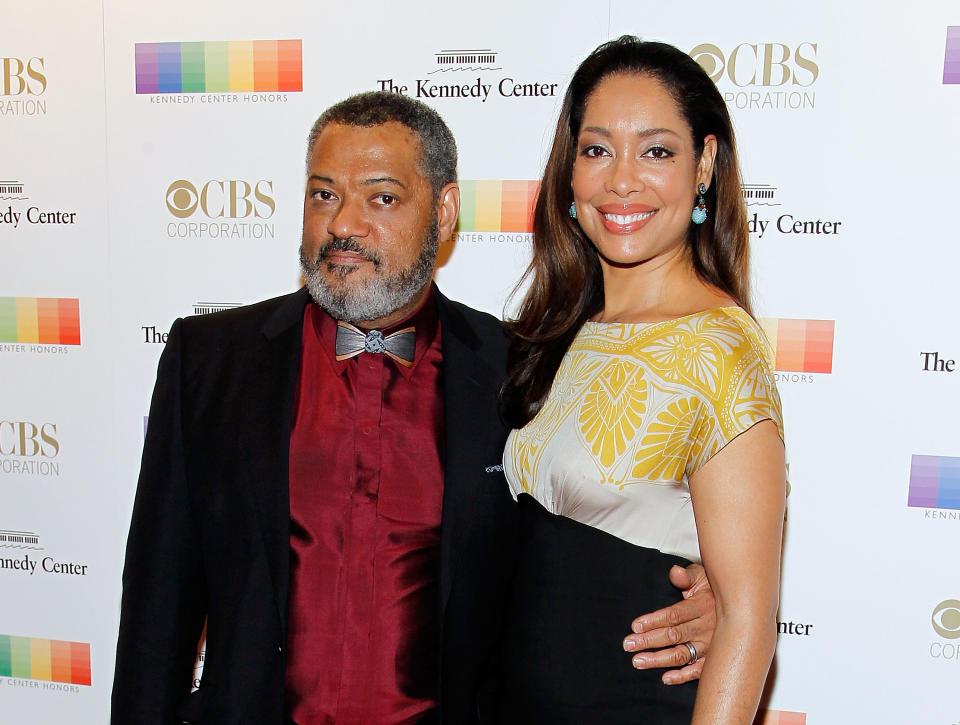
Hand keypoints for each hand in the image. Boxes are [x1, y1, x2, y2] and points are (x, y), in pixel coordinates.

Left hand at [622, 563, 715, 684]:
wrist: (744, 607)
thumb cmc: (716, 589)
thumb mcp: (703, 576)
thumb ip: (687, 576)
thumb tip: (674, 572)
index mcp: (703, 606)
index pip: (675, 615)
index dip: (654, 621)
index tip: (636, 626)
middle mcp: (707, 628)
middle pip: (674, 635)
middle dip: (649, 641)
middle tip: (628, 645)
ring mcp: (711, 646)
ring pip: (682, 655)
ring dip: (659, 660)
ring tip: (638, 661)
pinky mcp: (715, 659)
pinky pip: (699, 671)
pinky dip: (683, 676)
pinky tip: (666, 678)